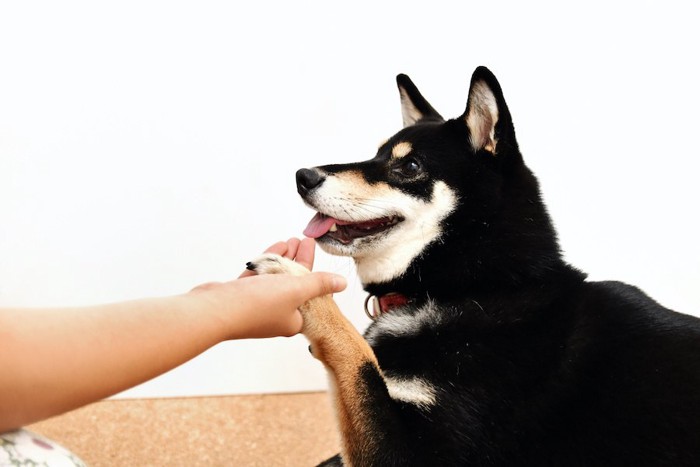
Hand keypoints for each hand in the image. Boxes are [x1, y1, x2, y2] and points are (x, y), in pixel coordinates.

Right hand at [190, 238, 345, 338]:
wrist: (213, 311)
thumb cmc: (257, 305)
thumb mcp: (296, 290)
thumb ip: (319, 284)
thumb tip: (342, 283)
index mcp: (293, 320)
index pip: (309, 292)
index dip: (312, 269)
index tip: (312, 247)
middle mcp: (275, 317)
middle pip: (292, 284)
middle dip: (298, 260)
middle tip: (303, 239)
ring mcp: (256, 308)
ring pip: (274, 279)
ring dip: (283, 259)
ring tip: (290, 241)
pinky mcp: (239, 298)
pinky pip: (257, 278)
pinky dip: (266, 263)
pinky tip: (274, 249)